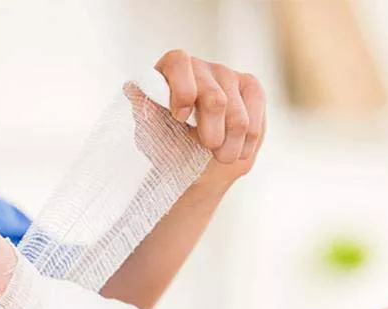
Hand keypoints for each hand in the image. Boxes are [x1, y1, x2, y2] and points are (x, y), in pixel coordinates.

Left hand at [155, 49, 266, 180]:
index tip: (180, 118)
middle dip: (211, 132)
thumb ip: (147, 115)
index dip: (183, 90)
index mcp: (169, 72)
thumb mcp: (153, 138)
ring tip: (221, 156)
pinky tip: (237, 151)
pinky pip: (255, 117)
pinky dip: (246, 142)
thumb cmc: (169, 148)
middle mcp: (199, 67)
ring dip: (229, 144)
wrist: (196, 167)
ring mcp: (227, 75)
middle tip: (208, 148)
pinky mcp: (250, 88)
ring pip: (236, 114)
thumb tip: (132, 89)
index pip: (179, 62)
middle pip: (214, 96)